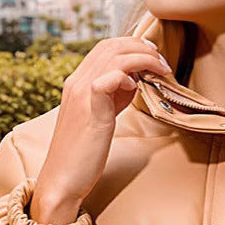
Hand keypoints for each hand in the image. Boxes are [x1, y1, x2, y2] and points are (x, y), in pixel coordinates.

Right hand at [31, 36, 172, 223]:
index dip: (131, 45)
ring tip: (161, 69)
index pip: (104, 47)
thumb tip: (134, 81)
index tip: (153, 55)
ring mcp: (81, 94)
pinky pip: (108, 78)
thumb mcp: (100, 116)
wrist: (63, 178)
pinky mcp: (90, 109)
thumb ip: (114, 96)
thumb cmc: (83, 152)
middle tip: (162, 60)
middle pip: (111, 46)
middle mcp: (76, 82)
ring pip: (113, 57)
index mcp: (77, 82)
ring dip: (142, 59)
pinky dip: (126, 76)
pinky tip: (135, 88)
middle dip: (141, 48)